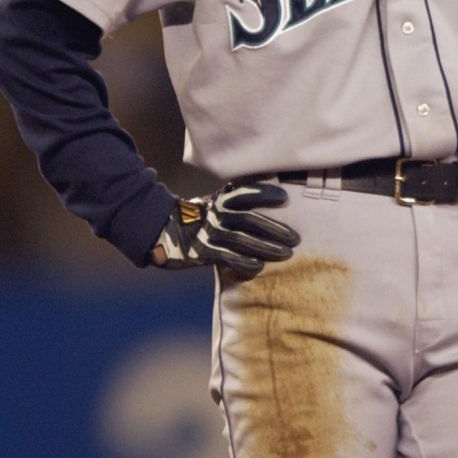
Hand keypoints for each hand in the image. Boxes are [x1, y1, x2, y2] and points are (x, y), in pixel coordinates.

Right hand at [149, 179, 298, 275]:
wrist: (161, 232)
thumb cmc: (198, 218)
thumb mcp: (213, 203)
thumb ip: (234, 199)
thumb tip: (268, 191)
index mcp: (219, 200)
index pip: (244, 192)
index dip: (264, 193)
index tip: (285, 198)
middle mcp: (215, 214)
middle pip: (249, 219)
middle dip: (275, 228)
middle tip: (296, 238)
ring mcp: (208, 233)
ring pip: (241, 239)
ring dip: (266, 247)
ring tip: (287, 253)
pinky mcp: (201, 252)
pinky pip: (226, 257)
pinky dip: (243, 261)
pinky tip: (259, 266)